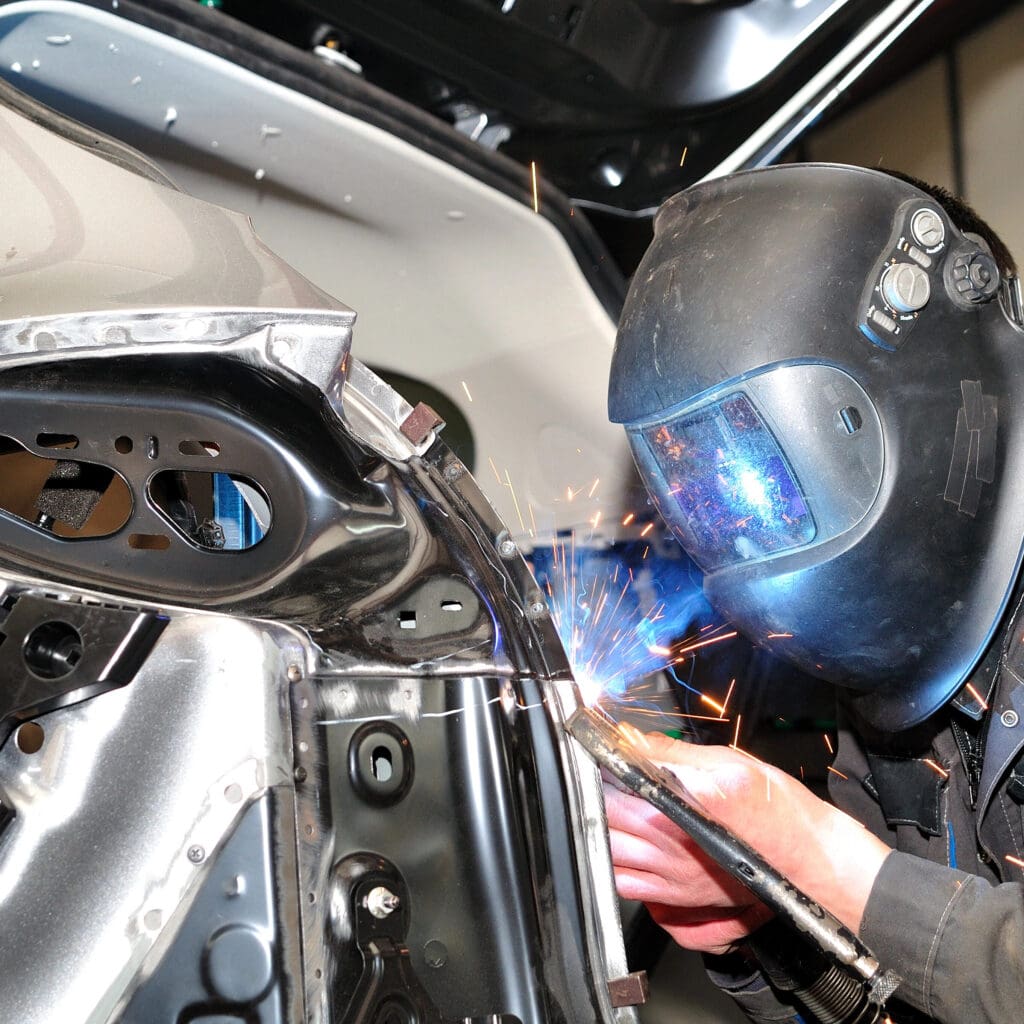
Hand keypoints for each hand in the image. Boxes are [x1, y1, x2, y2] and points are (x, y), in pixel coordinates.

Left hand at [604, 731, 890, 954]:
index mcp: (680, 806)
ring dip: (597, 823)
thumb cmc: (779, 812)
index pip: (619, 777)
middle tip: (596, 771)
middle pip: (604, 813)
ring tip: (602, 801)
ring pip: (605, 848)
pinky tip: (614, 842)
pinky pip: (622, 883)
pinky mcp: (675, 895)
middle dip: (594, 789)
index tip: (595, 745)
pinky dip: (608, 861)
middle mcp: (669, 844)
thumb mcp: (730, 763)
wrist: (810, 860)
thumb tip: (634, 739)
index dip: (601, 758)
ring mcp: (669, 875)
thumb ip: (674, 753)